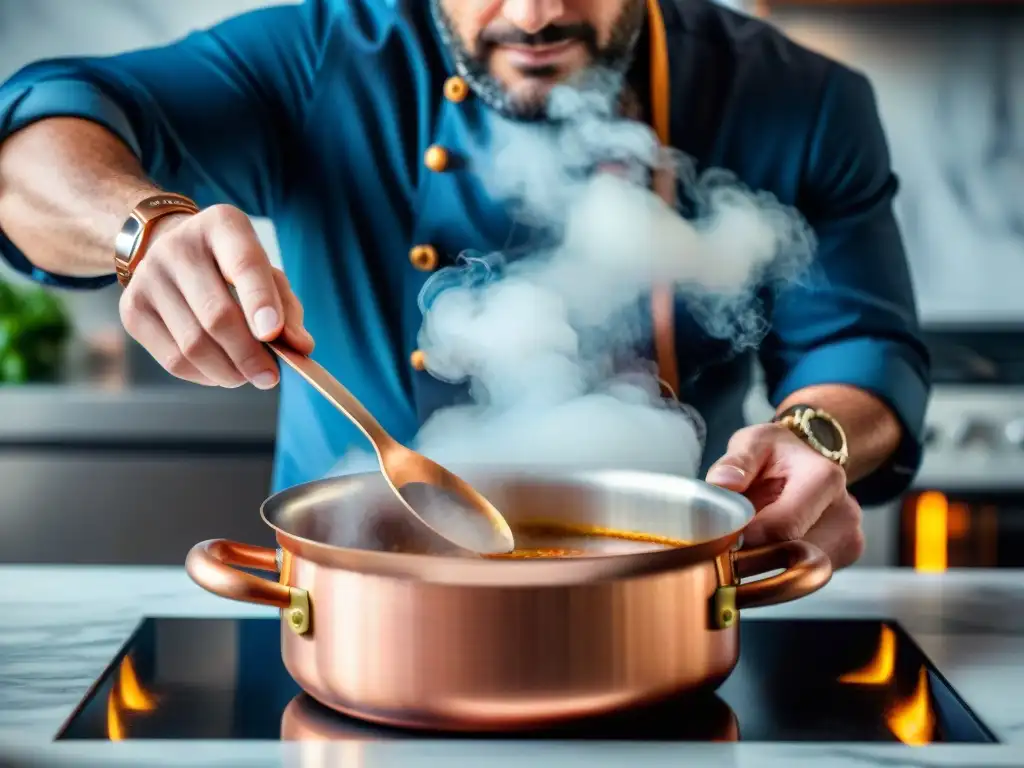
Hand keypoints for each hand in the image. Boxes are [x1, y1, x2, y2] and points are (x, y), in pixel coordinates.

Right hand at [118, 204, 313, 388]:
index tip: (274, 335)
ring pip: (193, 345)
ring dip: (228, 372)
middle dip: (248, 355)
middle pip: (216, 315)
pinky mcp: (132, 308)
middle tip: (269, 378)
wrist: (169, 250)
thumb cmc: (231, 268)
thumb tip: (301, 347)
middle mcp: (178, 246)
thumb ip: (288, 309)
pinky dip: (204, 375)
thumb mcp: (267, 274)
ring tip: (247, 376)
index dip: (260, 302)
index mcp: (223, 225)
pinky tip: (221, 372)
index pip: (244, 264)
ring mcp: (148, 277)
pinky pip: (173, 359)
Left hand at [705, 423, 864, 568]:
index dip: (746, 539)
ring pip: (800, 573)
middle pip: (794, 556)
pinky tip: (762, 556)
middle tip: (722, 553)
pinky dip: (780, 572)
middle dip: (753, 558)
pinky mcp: (845, 555)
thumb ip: (737, 461)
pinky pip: (807, 576)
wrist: (810, 459)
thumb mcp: (754, 442)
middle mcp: (846, 511)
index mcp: (824, 479)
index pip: (783, 527)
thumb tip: (722, 484)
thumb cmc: (778, 453)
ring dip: (765, 568)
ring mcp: (849, 537)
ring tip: (741, 552)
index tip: (717, 541)